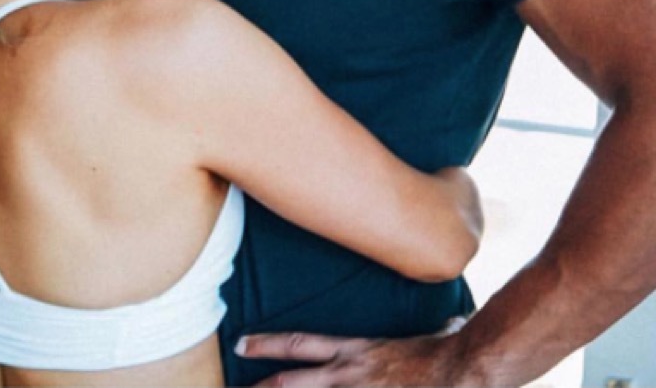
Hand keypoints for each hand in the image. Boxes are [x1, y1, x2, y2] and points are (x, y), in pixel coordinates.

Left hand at [237, 318, 469, 386]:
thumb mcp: (417, 332)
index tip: (240, 344)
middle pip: (293, 382)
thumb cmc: (442, 349)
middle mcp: (350, 375)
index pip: (301, 343)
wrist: (460, 371)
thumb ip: (409, 333)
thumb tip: (440, 319)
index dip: (268, 344)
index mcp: (354, 351)